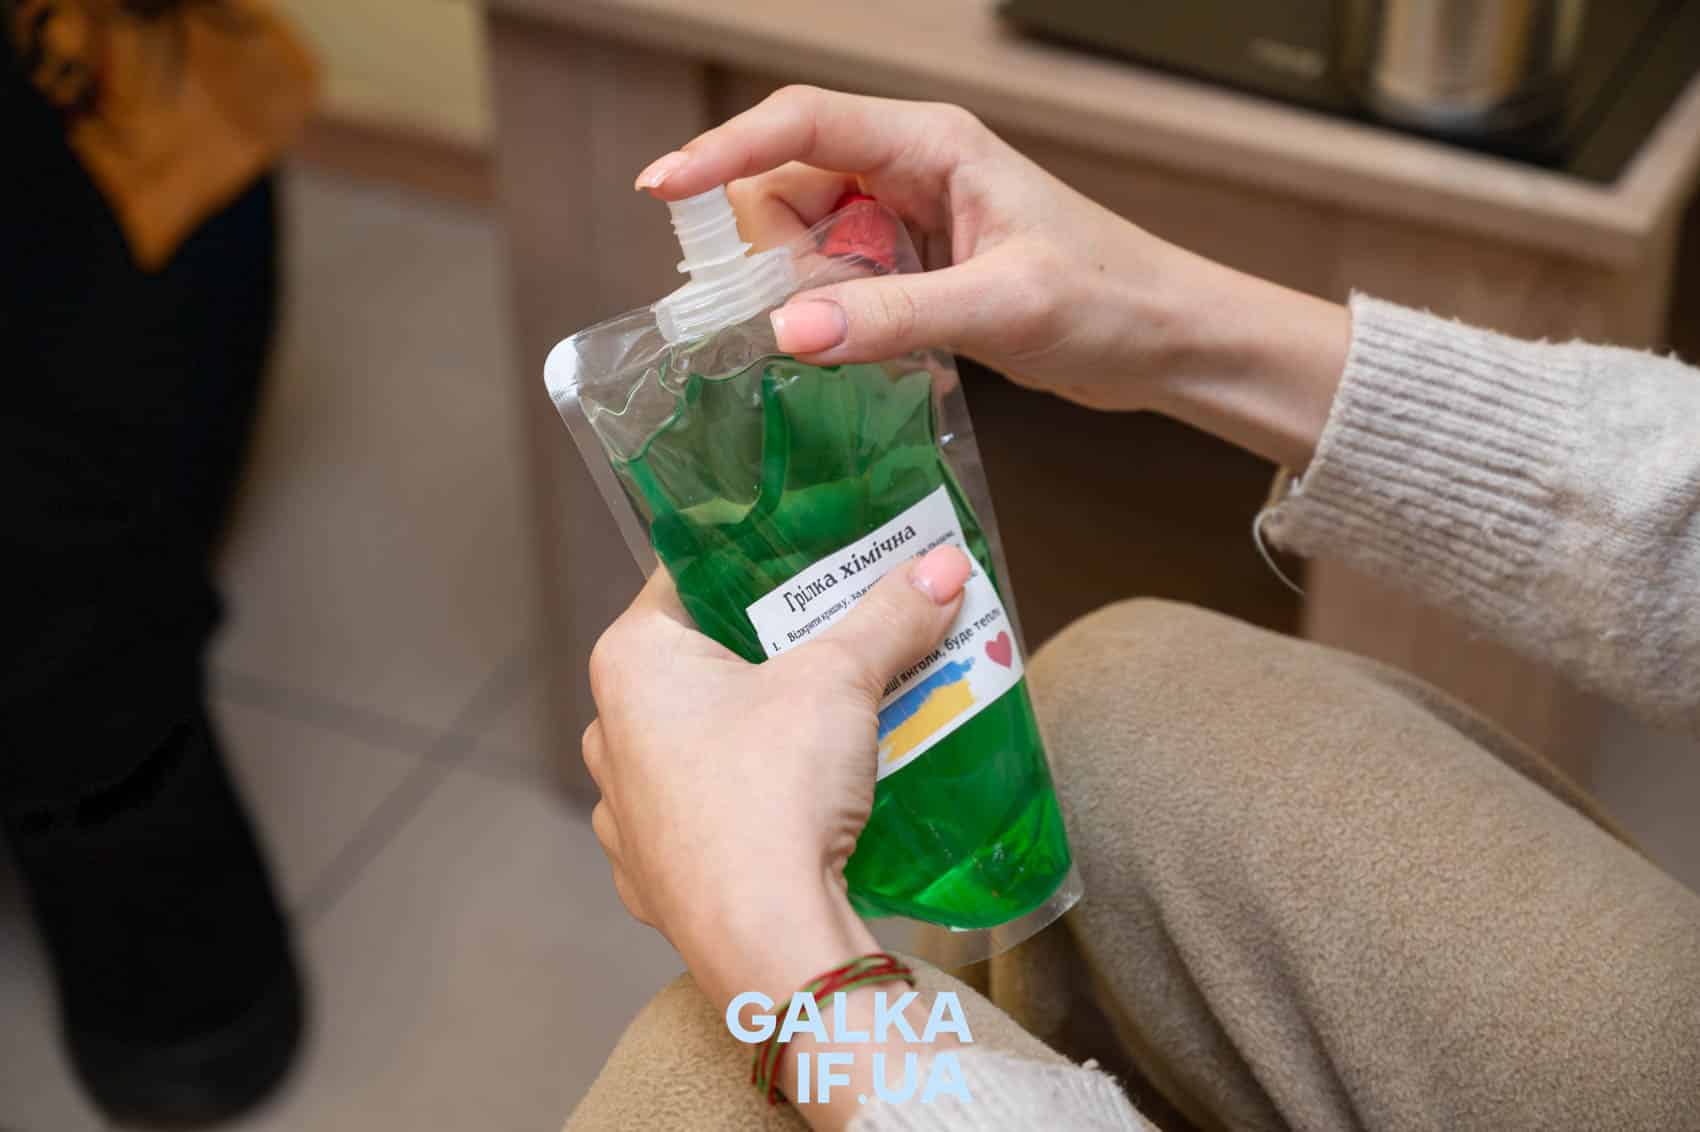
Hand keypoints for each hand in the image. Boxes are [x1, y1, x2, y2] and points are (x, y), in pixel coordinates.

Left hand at [582, 545, 971, 1010]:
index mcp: (630, 662)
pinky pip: (705, 817)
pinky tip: (799, 804)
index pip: (688, 577)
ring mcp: (625, 813)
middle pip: (700, 663)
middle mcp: (610, 732)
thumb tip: (942, 566)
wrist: (768, 941)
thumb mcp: (841, 680)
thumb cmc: (776, 790)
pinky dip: (749, 803)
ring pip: (700, 744)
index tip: (810, 557)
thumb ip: (890, 616)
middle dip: (773, 651)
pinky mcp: (654, 878)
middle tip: (840, 635)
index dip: (753, 560)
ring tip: (832, 723)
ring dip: (760, 731)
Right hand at [635, 85, 1349, 468]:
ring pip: (802, 245)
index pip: (800, 124)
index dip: (723, 152)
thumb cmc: (1110, 299)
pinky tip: (876, 347)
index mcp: (930, 144)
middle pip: (784, 190)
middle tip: (809, 312)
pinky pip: (835, 284)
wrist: (1166, 339)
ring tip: (873, 333)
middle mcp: (908, 171)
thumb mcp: (1002, 306)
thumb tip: (784, 329)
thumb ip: (893, 315)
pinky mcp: (912, 270)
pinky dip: (834, 317)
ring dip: (809, 294)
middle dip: (775, 254)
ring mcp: (906, 222)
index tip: (663, 191)